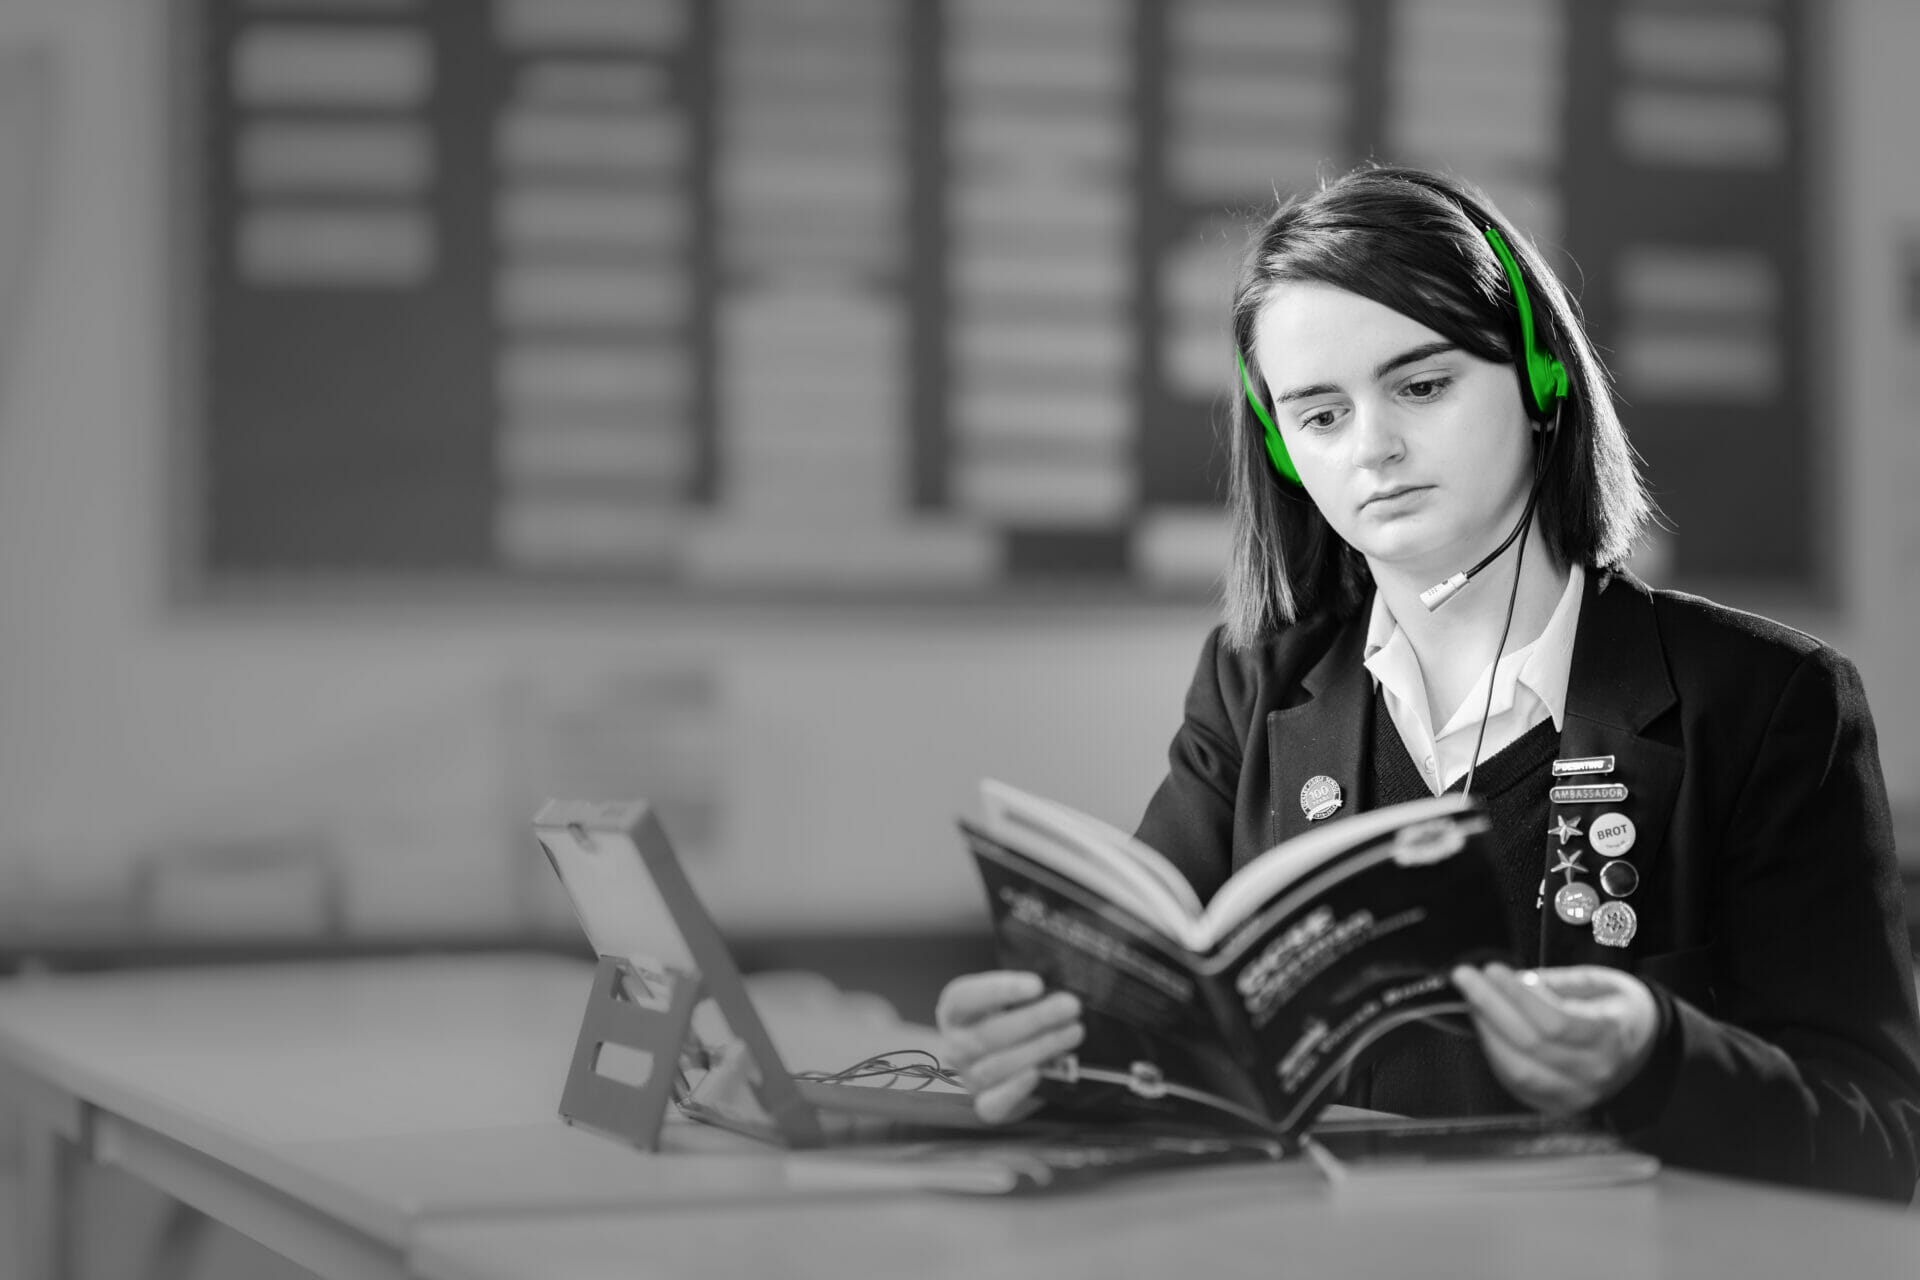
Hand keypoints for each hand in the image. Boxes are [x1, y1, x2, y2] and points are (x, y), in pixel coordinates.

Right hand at [935, 970, 1082, 1122]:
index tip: (1037, 984)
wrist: (1006, 1061)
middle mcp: (956, 1045)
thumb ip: (1026, 989)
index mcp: (955, 1011)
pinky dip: (1014, 1091)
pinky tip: (1038, 1073)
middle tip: (1070, 1005)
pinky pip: (994, 1104)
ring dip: (1039, 1048)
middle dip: (1034, 1019)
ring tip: (1073, 1032)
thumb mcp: (1010, 998)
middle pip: (988, 1033)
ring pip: (997, 1066)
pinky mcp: (987, 1105)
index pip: (965, 997)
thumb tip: (1060, 978)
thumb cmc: (1010, 1019)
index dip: (999, 990)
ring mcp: (969, 1077)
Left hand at [1450, 963, 1658, 1115]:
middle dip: (1490, 1007)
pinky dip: (1495, 1052)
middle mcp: (1594, 1073)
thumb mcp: (1602, 982)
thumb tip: (1518, 981)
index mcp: (1610, 1038)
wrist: (1645, 1049)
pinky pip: (1515, 1082)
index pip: (1555, 1022)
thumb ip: (1560, 982)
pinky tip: (1485, 1025)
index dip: (1517, 996)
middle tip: (1466, 977)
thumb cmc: (1621, 1010)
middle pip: (1530, 1045)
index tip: (1492, 970)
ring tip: (1472, 999)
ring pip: (1517, 1069)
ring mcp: (1575, 1096)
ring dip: (1487, 1031)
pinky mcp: (1556, 1105)